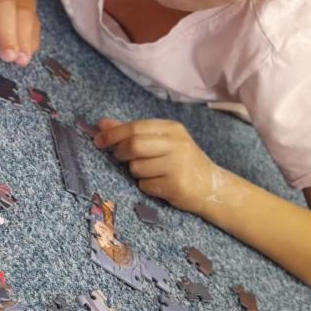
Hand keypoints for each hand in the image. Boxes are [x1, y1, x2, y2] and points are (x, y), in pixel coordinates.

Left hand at [93, 117, 219, 213]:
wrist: (212, 188)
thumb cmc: (181, 163)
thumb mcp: (161, 142)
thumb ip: (132, 132)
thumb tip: (101, 123)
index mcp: (173, 129)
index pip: (136, 126)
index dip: (113, 133)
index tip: (98, 140)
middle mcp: (177, 144)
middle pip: (134, 145)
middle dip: (120, 152)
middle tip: (119, 158)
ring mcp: (177, 165)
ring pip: (136, 167)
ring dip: (135, 172)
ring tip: (151, 173)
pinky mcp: (175, 185)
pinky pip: (145, 185)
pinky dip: (145, 186)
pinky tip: (160, 185)